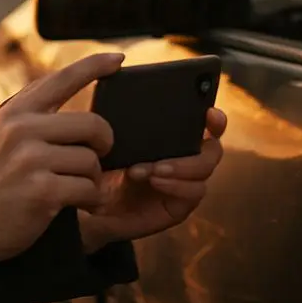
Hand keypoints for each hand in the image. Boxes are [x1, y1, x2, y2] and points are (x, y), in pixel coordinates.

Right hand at [0, 52, 122, 291]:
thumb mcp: (4, 136)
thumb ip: (34, 113)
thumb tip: (76, 85)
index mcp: (16, 111)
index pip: (62, 78)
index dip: (95, 65)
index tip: (119, 58)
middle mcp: (22, 129)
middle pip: (92, 124)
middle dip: (103, 146)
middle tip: (96, 160)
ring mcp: (30, 159)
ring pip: (92, 160)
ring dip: (93, 180)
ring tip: (79, 189)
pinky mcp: (41, 190)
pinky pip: (88, 188)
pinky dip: (91, 200)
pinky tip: (82, 205)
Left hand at [78, 107, 226, 251]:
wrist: (87, 205)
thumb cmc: (100, 167)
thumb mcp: (111, 140)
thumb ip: (127, 121)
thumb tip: (133, 96)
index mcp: (173, 139)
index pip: (206, 125)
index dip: (214, 119)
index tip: (209, 113)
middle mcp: (184, 160)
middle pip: (212, 148)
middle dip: (203, 142)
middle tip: (178, 141)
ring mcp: (184, 184)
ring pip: (203, 171)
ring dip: (180, 166)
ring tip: (153, 168)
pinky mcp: (179, 206)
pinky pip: (193, 193)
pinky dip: (176, 185)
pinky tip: (154, 180)